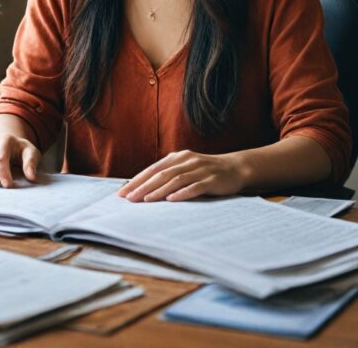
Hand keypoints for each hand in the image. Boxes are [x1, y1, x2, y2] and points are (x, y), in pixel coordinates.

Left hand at [116, 150, 245, 201]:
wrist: (235, 168)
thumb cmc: (205, 171)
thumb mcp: (185, 168)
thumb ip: (168, 174)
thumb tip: (143, 188)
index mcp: (177, 157)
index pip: (152, 169)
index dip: (136, 180)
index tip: (122, 193)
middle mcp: (186, 161)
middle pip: (161, 174)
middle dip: (143, 186)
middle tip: (129, 199)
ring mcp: (199, 170)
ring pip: (175, 180)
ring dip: (159, 190)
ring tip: (146, 200)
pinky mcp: (211, 180)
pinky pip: (195, 187)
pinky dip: (183, 193)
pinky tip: (172, 200)